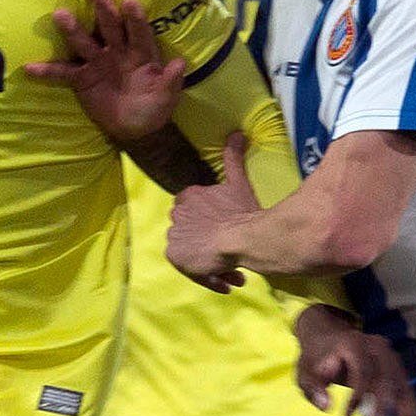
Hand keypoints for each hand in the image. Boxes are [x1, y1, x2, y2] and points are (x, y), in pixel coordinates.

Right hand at [24, 0, 186, 145]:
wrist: (135, 128)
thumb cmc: (153, 108)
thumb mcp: (166, 98)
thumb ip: (171, 82)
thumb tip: (180, 64)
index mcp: (141, 53)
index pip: (139, 32)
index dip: (135, 18)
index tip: (130, 2)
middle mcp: (118, 51)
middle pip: (110, 26)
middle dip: (104, 8)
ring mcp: (98, 62)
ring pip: (85, 42)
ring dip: (73, 29)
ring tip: (60, 14)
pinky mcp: (82, 78)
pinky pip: (63, 73)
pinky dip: (47, 71)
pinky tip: (30, 67)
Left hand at [167, 132, 263, 289]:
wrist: (240, 238)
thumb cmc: (241, 210)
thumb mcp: (237, 181)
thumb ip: (233, 158)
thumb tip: (237, 133)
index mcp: (187, 198)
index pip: (192, 211)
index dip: (211, 223)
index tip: (229, 230)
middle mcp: (175, 215)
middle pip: (192, 233)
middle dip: (211, 244)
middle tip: (234, 254)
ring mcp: (173, 236)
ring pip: (193, 252)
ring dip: (212, 263)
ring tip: (235, 271)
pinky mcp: (175, 256)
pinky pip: (190, 270)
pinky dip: (208, 277)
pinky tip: (226, 282)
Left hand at [295, 304, 415, 415]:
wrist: (329, 335)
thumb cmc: (316, 357)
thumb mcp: (305, 369)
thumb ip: (313, 386)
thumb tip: (327, 407)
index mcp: (354, 344)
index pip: (363, 370)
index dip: (358, 395)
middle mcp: (377, 348)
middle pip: (386, 379)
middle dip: (384, 409)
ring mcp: (390, 357)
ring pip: (402, 385)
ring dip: (407, 412)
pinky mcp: (396, 368)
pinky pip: (407, 389)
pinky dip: (411, 410)